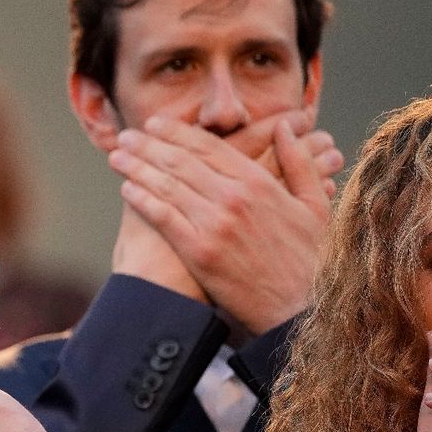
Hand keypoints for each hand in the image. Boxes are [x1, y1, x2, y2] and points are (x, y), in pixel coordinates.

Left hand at [109, 114, 333, 335]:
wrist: (300, 307)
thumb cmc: (310, 258)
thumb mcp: (314, 204)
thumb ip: (298, 162)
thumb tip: (284, 127)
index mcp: (258, 182)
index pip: (208, 146)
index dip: (176, 132)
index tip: (155, 124)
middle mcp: (233, 198)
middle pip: (180, 161)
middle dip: (148, 145)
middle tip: (127, 136)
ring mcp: (214, 225)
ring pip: (167, 186)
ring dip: (137, 167)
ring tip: (117, 156)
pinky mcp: (199, 252)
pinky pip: (163, 218)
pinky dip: (142, 200)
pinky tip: (126, 189)